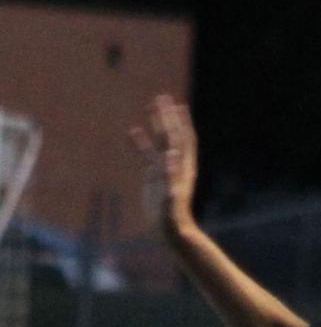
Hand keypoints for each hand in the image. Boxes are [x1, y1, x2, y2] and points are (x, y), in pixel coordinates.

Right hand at [128, 95, 197, 238]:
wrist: (171, 230)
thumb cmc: (172, 216)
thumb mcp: (171, 196)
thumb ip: (171, 176)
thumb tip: (171, 155)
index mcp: (181, 167)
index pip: (182, 139)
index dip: (180, 123)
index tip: (177, 105)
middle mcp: (175, 164)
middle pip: (171, 134)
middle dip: (167, 115)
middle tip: (161, 96)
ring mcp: (164, 168)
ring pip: (159, 140)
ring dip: (155, 122)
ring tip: (150, 104)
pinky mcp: (154, 176)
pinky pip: (146, 154)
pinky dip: (139, 142)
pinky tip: (131, 130)